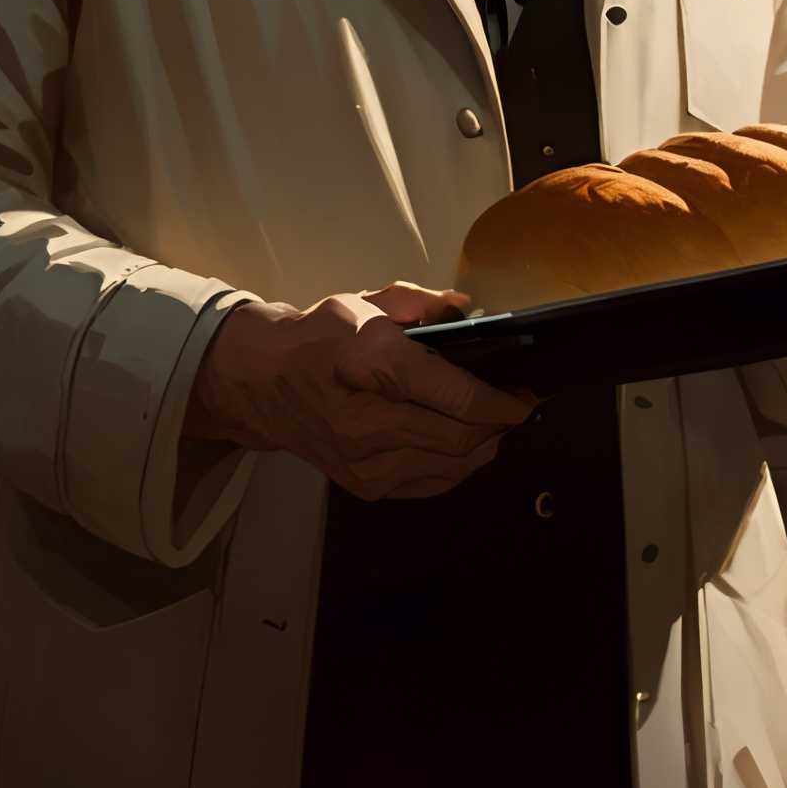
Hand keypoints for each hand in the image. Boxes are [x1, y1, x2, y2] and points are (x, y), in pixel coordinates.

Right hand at [182, 281, 539, 500]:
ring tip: (498, 423)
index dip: (498, 402)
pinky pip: (430, 483)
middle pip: (457, 438)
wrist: (262, 383)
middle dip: (499, 425)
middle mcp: (366, 420)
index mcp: (369, 362)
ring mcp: (364, 462)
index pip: (450, 395)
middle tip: (517, 406)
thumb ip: (418, 302)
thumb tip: (465, 307)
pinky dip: (458, 466)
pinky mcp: (365, 486)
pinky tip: (468, 445)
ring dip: (483, 447)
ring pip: (449, 467)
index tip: (524, 396)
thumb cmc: (318, 337)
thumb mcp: (364, 300)